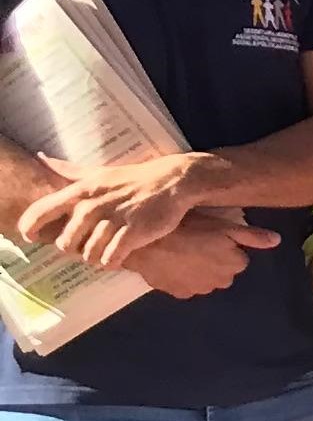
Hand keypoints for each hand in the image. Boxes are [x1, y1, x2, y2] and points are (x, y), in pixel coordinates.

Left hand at [21, 154, 208, 268]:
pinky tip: (118, 256)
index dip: (30, 228)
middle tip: (87, 245)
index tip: (31, 237)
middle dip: (75, 249)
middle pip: (66, 243)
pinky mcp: (133, 232)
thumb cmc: (134, 178)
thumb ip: (69, 171)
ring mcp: (112, 220)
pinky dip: (112, 262)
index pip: (41, 212)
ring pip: (89, 255)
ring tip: (105, 251)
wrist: (173, 181)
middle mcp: (92, 206)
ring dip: (96, 257)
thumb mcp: (99, 172)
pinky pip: (111, 258)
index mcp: (80, 191)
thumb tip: (42, 159)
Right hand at [126, 208, 277, 298]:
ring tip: (182, 252)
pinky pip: (185, 286)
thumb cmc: (187, 228)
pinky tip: (171, 263)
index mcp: (236, 264)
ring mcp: (200, 290)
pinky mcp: (179, 293)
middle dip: (213, 261)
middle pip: (223, 271)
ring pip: (205, 279)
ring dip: (198, 270)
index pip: (238, 259)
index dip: (225, 247)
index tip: (210, 238)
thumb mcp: (222, 225)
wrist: (146, 242)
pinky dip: (181, 277)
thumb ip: (251, 236)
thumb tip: (277, 240)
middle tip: (195, 244)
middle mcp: (222, 282)